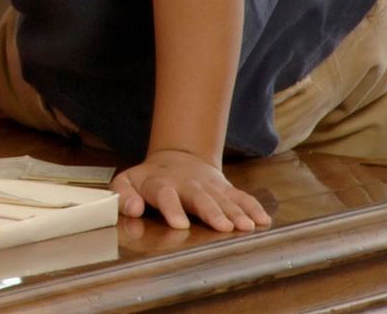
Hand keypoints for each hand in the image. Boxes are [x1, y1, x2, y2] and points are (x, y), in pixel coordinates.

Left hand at [111, 148, 270, 230]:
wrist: (177, 158)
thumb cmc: (149, 178)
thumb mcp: (127, 181)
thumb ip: (123, 194)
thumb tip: (132, 209)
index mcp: (161, 184)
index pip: (165, 195)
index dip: (172, 208)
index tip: (179, 224)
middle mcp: (188, 185)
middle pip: (200, 198)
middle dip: (212, 212)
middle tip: (222, 227)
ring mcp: (209, 187)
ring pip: (224, 199)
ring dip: (236, 213)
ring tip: (246, 227)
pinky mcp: (226, 189)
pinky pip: (241, 197)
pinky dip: (253, 208)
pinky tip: (263, 221)